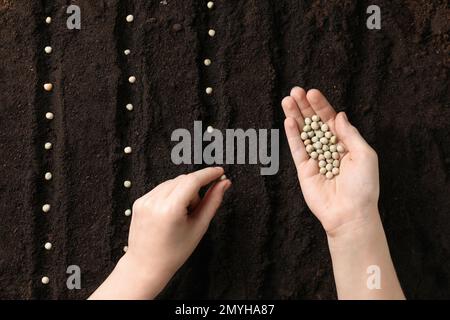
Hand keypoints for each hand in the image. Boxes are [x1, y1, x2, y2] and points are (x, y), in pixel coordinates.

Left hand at [89, 167, 230, 298]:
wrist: (146, 266)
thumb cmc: (175, 251)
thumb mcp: (199, 227)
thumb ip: (213, 202)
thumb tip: (224, 183)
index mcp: (170, 209)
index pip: (193, 180)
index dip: (208, 174)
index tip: (220, 172)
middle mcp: (154, 201)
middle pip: (183, 180)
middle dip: (195, 189)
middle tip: (196, 210)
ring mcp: (144, 200)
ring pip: (172, 183)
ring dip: (183, 192)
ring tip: (182, 215)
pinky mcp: (139, 201)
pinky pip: (161, 189)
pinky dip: (171, 195)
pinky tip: (171, 214)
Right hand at [281, 87, 378, 237]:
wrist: (350, 213)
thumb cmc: (363, 187)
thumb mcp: (364, 155)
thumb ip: (350, 134)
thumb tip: (339, 116)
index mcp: (345, 144)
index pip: (330, 120)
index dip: (321, 106)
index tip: (312, 93)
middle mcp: (329, 149)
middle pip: (314, 123)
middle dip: (305, 107)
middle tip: (295, 91)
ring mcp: (315, 159)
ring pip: (303, 133)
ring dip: (295, 116)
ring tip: (287, 100)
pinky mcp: (304, 170)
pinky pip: (297, 149)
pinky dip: (292, 135)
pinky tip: (288, 120)